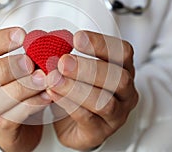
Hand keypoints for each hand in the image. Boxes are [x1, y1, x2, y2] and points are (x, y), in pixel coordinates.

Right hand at [0, 27, 51, 151]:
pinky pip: (8, 121)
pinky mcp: (0, 134)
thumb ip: (30, 53)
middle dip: (3, 68)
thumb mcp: (23, 68)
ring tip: (42, 79)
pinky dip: (29, 106)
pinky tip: (45, 96)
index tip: (21, 36)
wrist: (27, 125)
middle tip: (29, 62)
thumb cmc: (21, 91)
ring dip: (18, 89)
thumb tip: (49, 39)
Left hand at [46, 31, 137, 150]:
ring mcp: (116, 115)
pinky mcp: (100, 132)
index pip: (123, 52)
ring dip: (76, 88)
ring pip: (104, 101)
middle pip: (118, 78)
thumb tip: (45, 40)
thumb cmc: (78, 91)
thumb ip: (66, 56)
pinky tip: (52, 93)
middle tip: (62, 62)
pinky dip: (68, 104)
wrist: (74, 124)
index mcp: (123, 70)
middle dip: (88, 68)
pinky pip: (87, 118)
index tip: (76, 38)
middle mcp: (125, 92)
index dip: (101, 43)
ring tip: (54, 79)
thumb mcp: (77, 69)